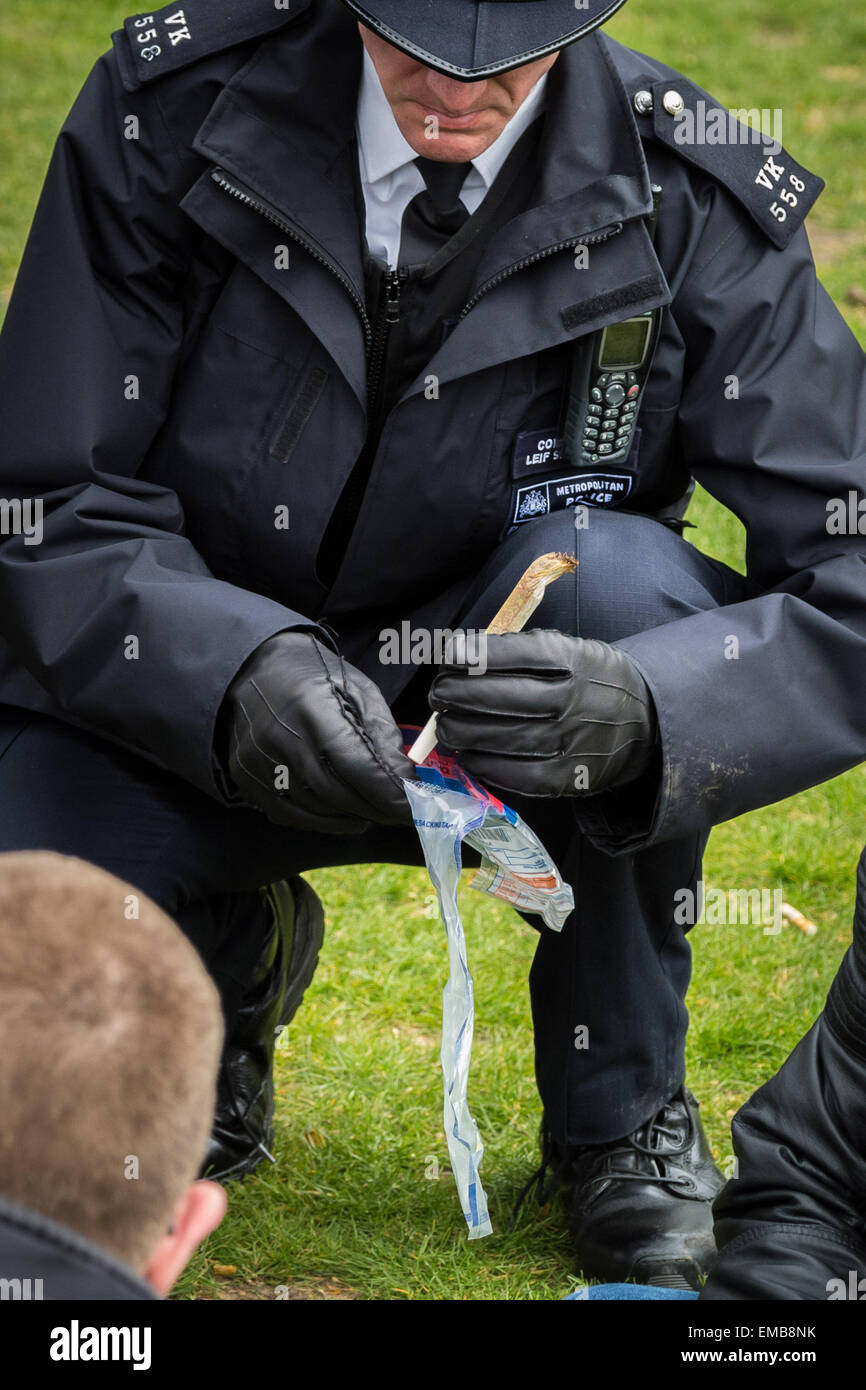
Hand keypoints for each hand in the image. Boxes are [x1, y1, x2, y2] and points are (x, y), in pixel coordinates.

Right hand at [224, 632, 414, 831]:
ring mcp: (258, 763)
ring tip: (379, 811)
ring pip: (316, 810)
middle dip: (377, 809)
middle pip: (338, 793)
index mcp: (312, 708)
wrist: (251, 671)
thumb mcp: (357, 690)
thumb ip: (381, 735)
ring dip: (354, 816)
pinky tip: (347, 816)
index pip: (358, 765)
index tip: (417, 805)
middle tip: (404, 813)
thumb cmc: (313, 677)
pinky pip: (291, 816)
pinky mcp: (246, 779)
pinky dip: (325, 822)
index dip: (390, 792)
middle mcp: (280, 739)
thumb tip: (405, 779)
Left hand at [429, 629, 656, 797]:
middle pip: (501, 697)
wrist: (644, 722)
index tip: (448, 653)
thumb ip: (523, 653)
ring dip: (462, 731)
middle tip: (439, 693)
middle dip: (458, 694)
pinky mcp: (569, 777)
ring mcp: (571, 741)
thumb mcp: (572, 650)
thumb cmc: (592, 681)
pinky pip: (517, 774)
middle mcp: (571, 699)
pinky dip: (485, 765)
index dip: (474, 654)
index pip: (514, 653)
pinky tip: (468, 755)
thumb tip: (462, 659)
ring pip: (502, 737)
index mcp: (572, 660)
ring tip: (446, 725)